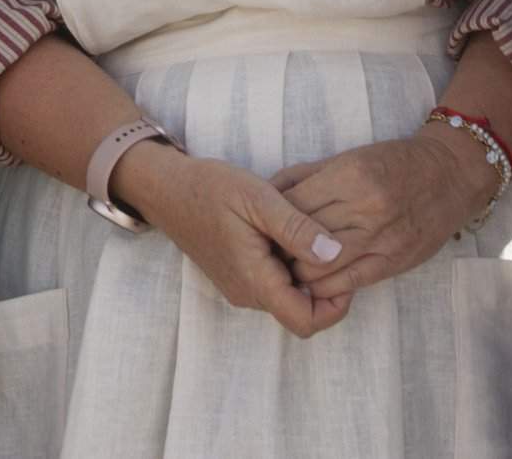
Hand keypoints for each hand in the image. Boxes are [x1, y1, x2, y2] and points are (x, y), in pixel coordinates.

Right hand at [118, 144, 353, 338]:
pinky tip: (291, 231)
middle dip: (325, 284)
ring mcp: (241, 287)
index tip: (344, 265)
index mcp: (255, 281)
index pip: (306, 321)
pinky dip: (290, 265)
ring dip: (307, 272)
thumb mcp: (259, 199)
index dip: (335, 304)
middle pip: (301, 310)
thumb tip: (335, 253)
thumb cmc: (210, 189)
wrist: (167, 189)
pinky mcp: (238, 276)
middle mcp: (248, 294)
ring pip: (289, 296)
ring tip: (312, 231)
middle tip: (333, 241)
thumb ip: (297, 229)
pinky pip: (274, 283)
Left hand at [271, 128, 496, 300]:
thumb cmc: (395, 162)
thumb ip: (305, 175)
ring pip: (318, 268)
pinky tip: (316, 280)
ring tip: (291, 266)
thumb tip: (265, 192)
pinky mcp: (392, 262)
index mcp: (350, 175)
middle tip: (269, 250)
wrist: (450, 175)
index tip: (262, 225)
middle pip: (301, 238)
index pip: (293, 206)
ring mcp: (381, 238)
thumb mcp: (348, 156)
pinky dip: (324, 286)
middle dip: (280, 248)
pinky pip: (347, 284)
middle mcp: (365, 207)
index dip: (271, 219)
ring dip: (298, 271)